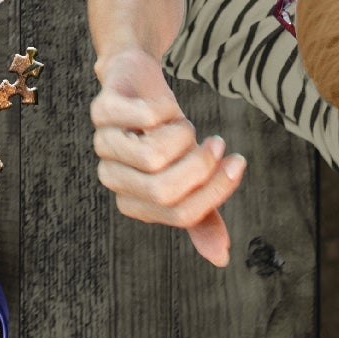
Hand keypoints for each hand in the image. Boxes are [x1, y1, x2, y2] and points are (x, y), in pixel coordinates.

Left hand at [91, 47, 246, 266]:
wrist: (137, 79)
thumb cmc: (164, 131)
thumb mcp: (187, 171)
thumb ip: (200, 211)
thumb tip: (221, 257)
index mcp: (135, 203)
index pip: (181, 213)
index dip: (215, 191)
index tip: (237, 163)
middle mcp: (114, 179)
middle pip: (164, 190)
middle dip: (200, 166)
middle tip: (218, 142)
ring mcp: (103, 145)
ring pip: (151, 157)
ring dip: (181, 134)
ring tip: (183, 124)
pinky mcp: (101, 112)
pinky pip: (141, 118)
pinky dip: (165, 109)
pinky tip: (166, 106)